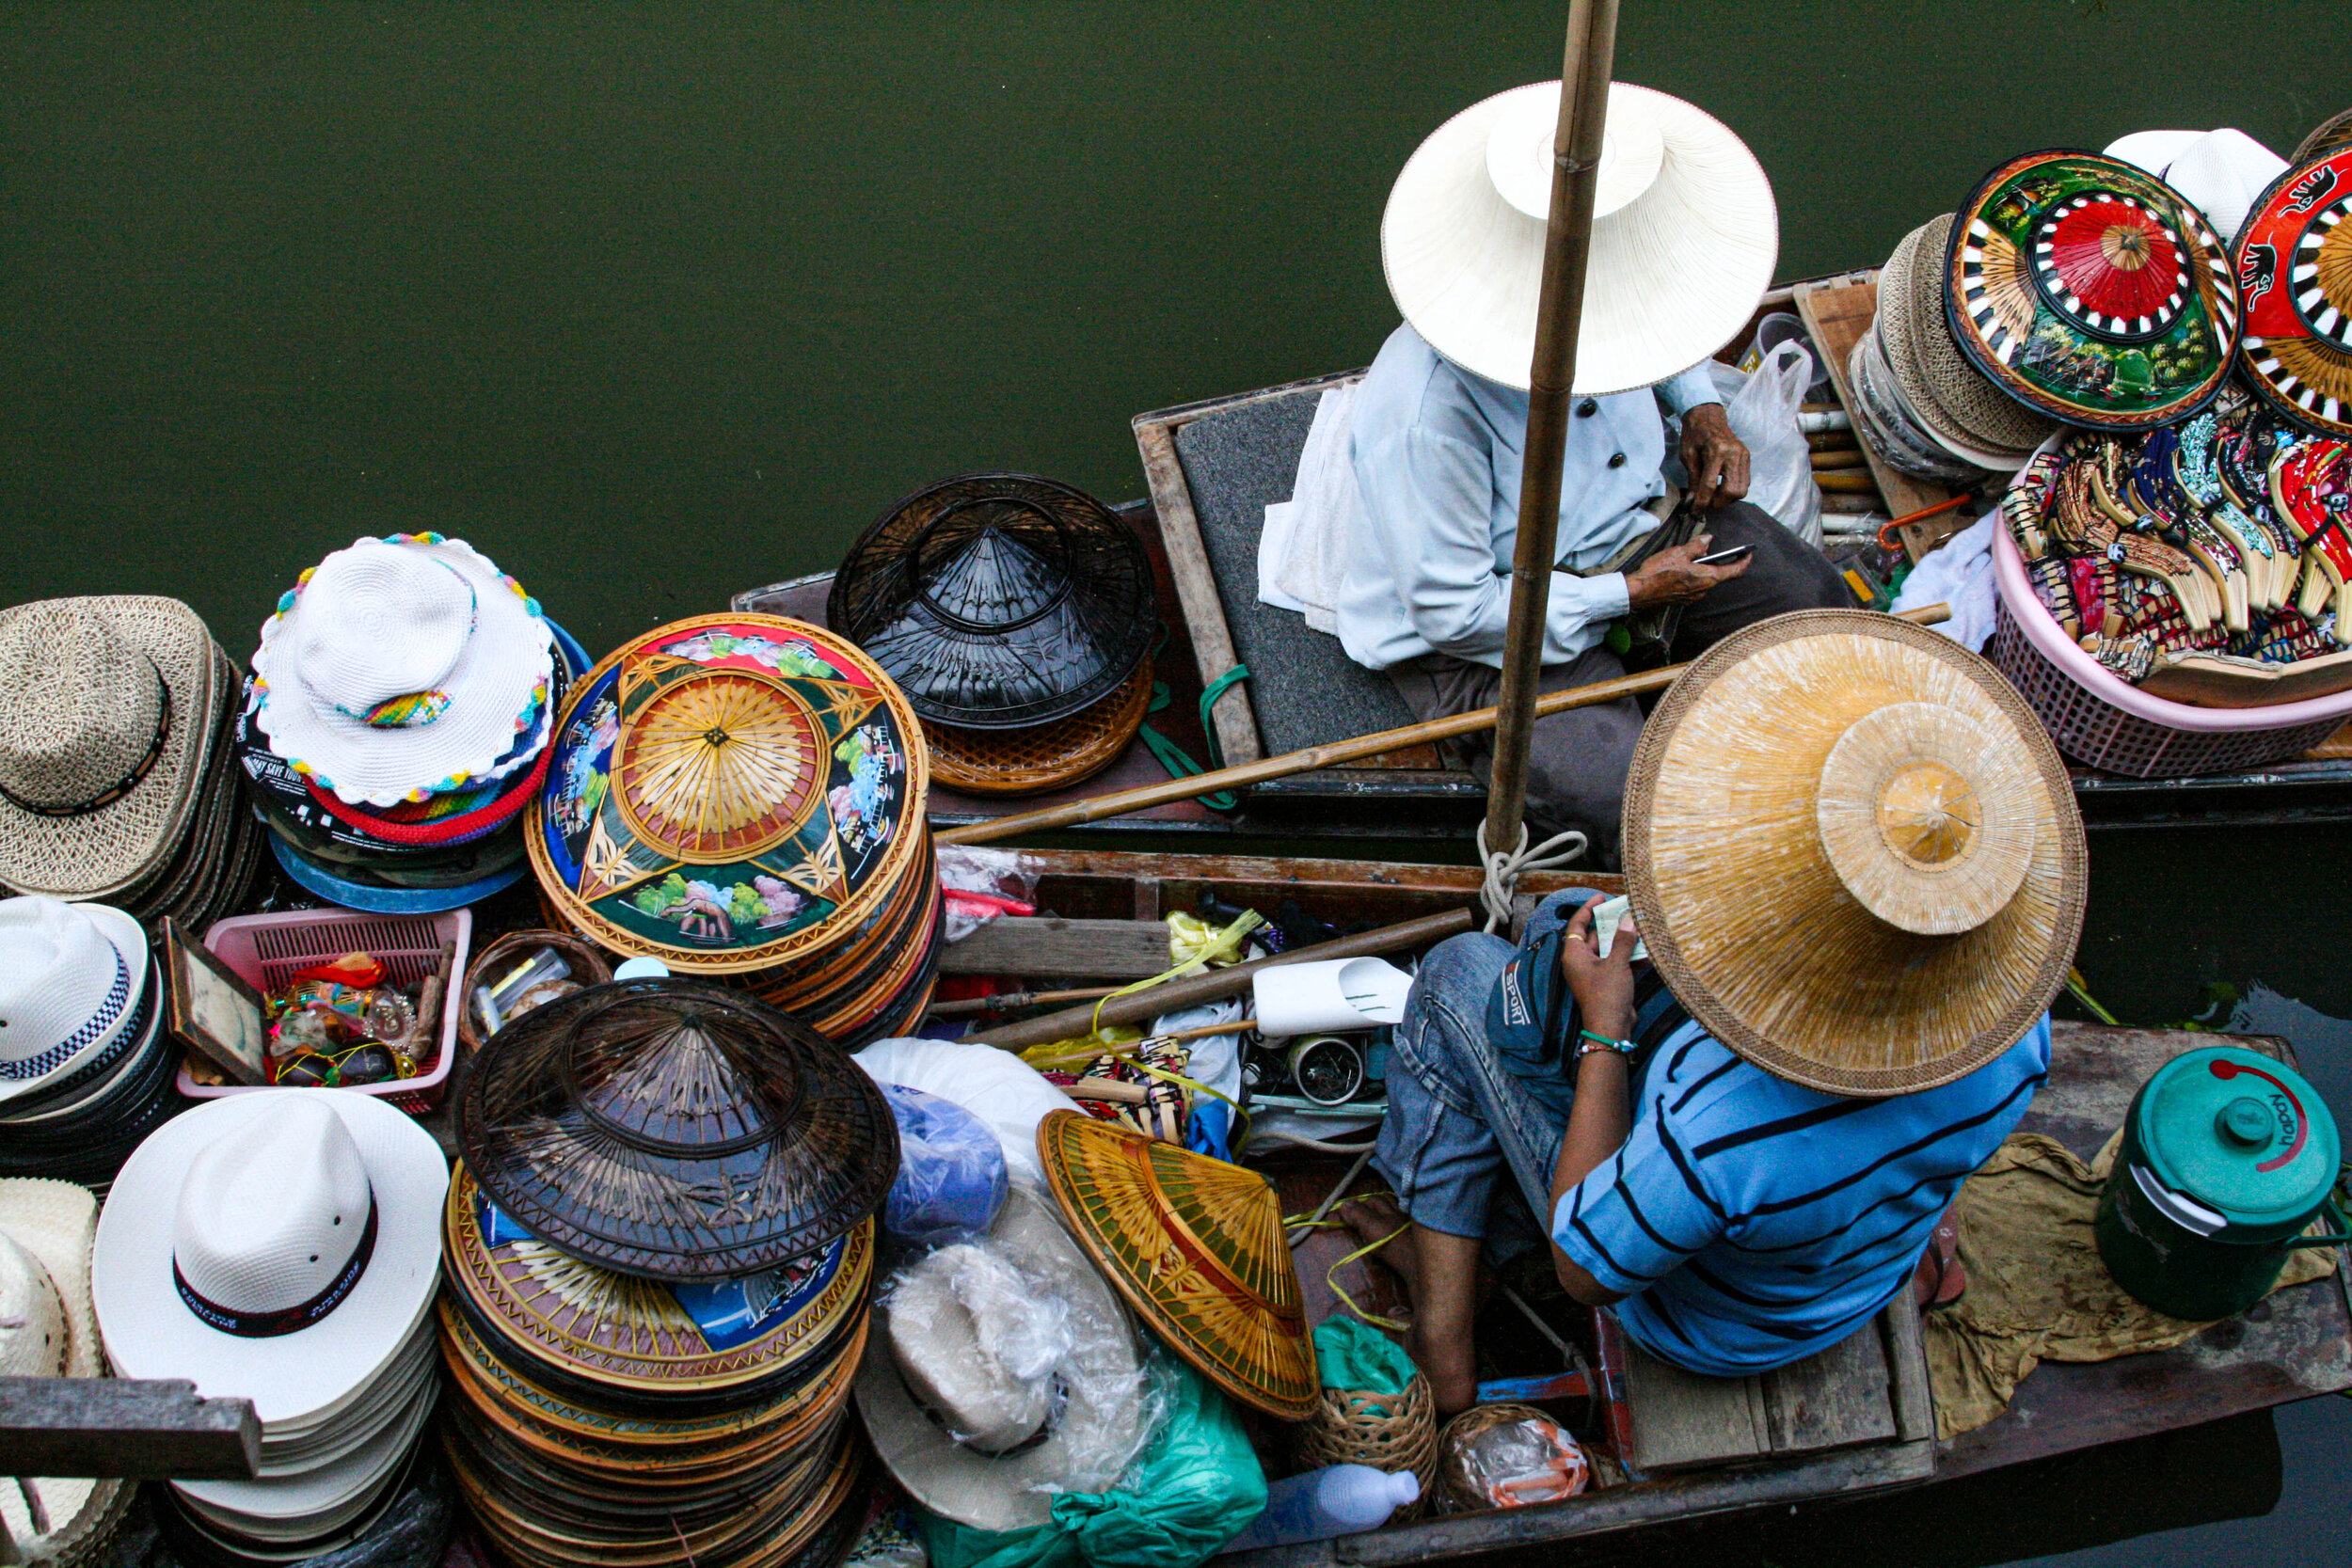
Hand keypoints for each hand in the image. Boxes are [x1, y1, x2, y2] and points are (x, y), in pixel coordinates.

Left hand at [1559, 894, 1637, 1045]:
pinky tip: (1646, 950)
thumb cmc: (1607, 995)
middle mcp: (1581, 961)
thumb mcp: (1617, 964)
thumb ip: (1623, 941)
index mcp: (1574, 954)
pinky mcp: (1606, 981)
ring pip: (1608, 949)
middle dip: (1611, 924)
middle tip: (1627, 911)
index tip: (1601, 897)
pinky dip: (1628, 956)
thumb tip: (1628, 919)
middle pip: (1594, 935)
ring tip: (1640, 927)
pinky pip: (1616, 962)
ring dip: (1623, 940)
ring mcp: (1594, 972)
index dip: (1588, 908)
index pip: (1577, 924)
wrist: (1611, 1028)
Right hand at [1624, 530, 1751, 608]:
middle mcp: (1704, 590)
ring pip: (1705, 580)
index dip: (1744, 561)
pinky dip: (1693, 576)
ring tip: (1688, 558)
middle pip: (1718, 575)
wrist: (1639, 591)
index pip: (1735, 571)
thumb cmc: (1658, 572)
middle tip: (1706, 550)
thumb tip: (1708, 540)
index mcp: (1707, 578)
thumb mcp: (1679, 552)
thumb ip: (1696, 546)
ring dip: (1702, 569)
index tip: (1749, 554)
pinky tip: (1680, 569)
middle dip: (1715, 562)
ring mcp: (1693, 597)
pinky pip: (1695, 586)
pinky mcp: (1683, 599)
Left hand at [1679, 404, 1750, 509]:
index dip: (1702, 502)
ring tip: (1714, 494)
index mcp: (1717, 451)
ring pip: (1742, 489)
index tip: (1695, 510)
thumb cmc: (1695, 435)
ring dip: (1727, 498)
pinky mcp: (1747, 458)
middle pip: (1733, 491)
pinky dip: (1734, 489)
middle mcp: (1734, 454)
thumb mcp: (1688, 456)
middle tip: (1707, 502)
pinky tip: (1722, 485)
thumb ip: (1693, 479)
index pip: (1710, 485)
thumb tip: (1694, 501)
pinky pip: (1745, 482)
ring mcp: (1743, 456)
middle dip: (1719, 502)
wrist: (1708, 417)